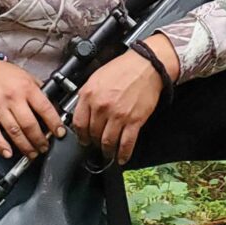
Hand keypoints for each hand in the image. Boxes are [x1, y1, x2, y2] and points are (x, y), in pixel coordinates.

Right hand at [0, 56, 65, 161]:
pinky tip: (8, 153)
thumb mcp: (27, 76)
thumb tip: (53, 107)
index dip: (54, 123)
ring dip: (25, 146)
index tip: (60, 133)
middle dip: (39, 140)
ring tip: (32, 153)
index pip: (44, 108)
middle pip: (29, 124)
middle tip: (45, 147)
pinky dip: (1, 145)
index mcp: (26, 88)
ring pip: (14, 131)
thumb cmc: (4, 74)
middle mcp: (12, 98)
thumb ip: (39, 91)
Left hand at [72, 35, 179, 165]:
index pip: (79, 123)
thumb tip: (82, 112)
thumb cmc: (123, 69)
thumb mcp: (96, 77)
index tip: (83, 139)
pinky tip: (122, 158)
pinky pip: (126, 143)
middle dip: (94, 143)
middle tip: (96, 146)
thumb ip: (87, 95)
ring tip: (107, 152)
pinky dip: (123, 154)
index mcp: (89, 95)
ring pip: (107, 142)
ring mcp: (118, 115)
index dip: (80, 135)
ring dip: (107, 150)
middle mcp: (102, 107)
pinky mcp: (134, 121)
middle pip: (93, 134)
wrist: (146, 66)